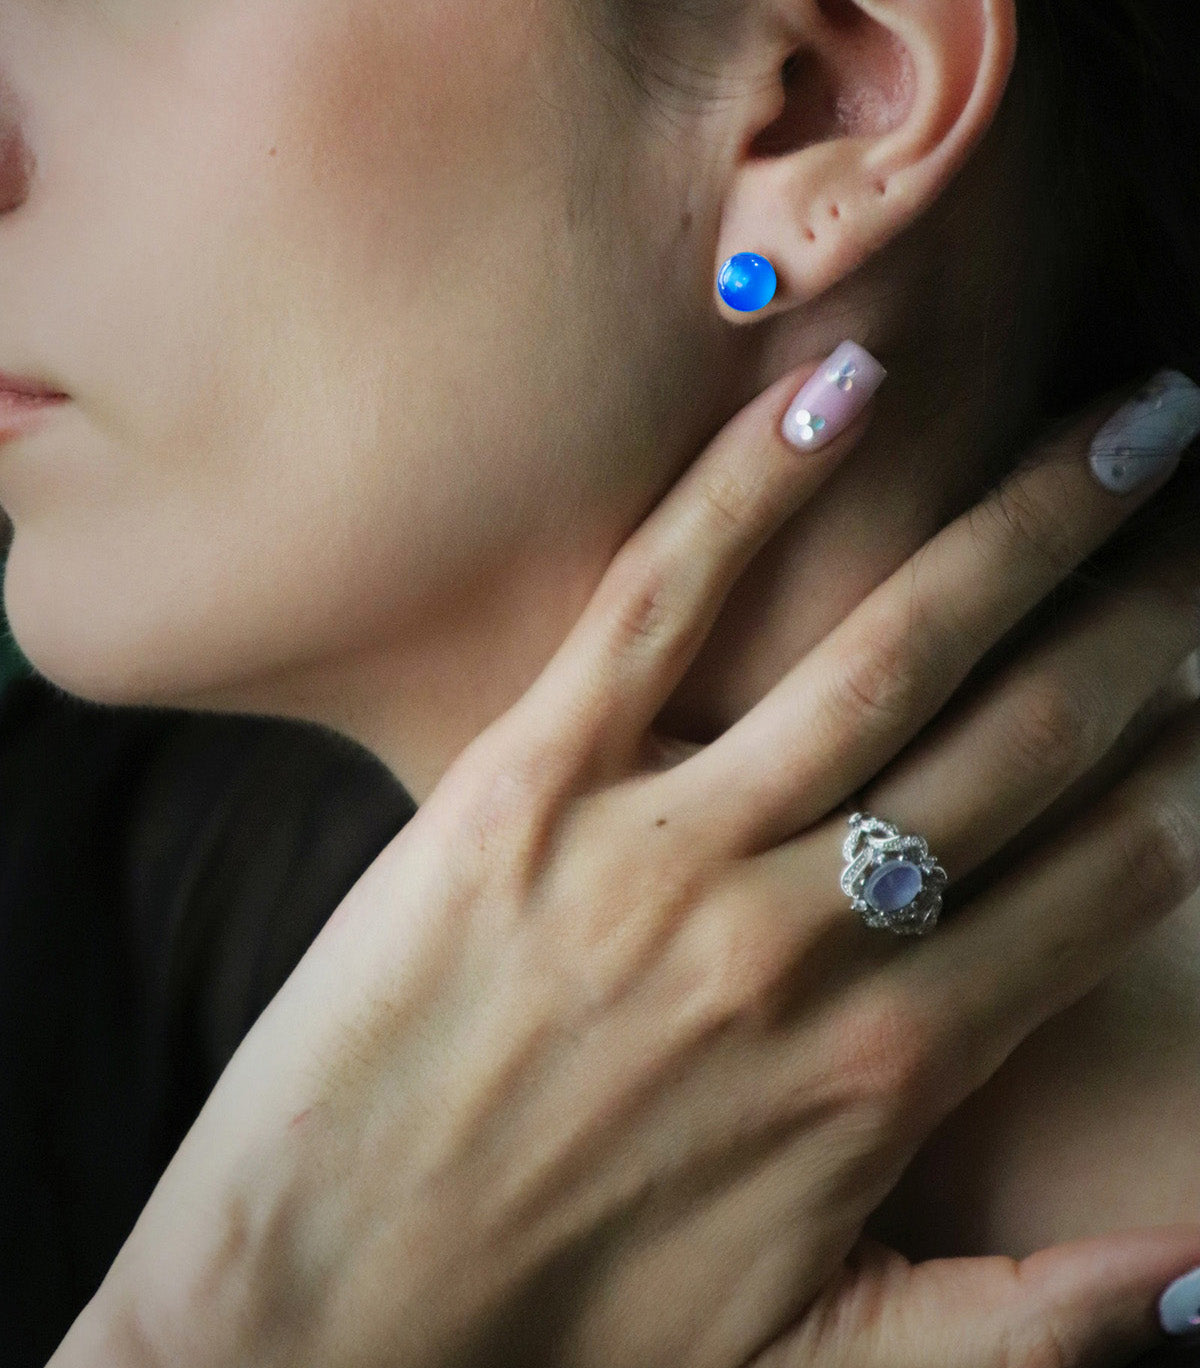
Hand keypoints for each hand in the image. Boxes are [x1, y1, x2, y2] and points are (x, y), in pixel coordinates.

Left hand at [64, 361, 1199, 1367]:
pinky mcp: (520, 783)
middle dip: (1148, 603)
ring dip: (1025, 520)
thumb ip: (1034, 1324)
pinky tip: (851, 384)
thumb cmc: (576, 1347)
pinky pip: (659, 605)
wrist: (315, 1326)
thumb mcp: (829, 1363)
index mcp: (893, 1069)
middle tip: (1197, 484)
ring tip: (1124, 419)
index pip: (1107, 872)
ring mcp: (658, 846)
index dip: (1184, 758)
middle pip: (1030, 731)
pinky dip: (755, 487)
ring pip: (885, 650)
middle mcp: (800, 938)